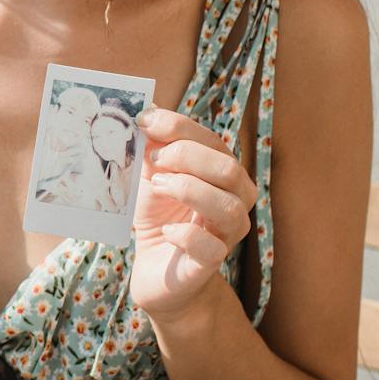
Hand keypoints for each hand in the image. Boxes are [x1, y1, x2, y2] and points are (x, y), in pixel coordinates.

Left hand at [130, 107, 256, 324]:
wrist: (155, 268)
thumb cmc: (159, 215)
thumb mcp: (152, 175)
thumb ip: (152, 147)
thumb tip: (145, 111)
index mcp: (222, 174)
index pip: (213, 141)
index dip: (179, 128)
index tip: (144, 123)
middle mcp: (234, 201)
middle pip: (229, 170)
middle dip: (187, 157)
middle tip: (154, 162)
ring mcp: (226, 235)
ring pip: (229, 207)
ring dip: (189, 190)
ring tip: (159, 187)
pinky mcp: (209, 264)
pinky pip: (210, 247)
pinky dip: (186, 234)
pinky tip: (167, 230)